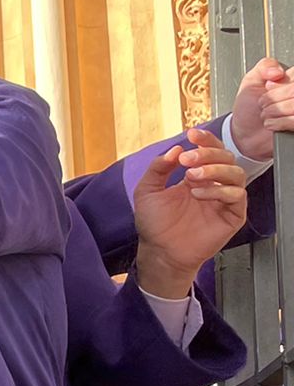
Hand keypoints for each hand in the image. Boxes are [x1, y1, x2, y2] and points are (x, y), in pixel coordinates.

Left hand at [133, 127, 249, 298]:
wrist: (159, 251)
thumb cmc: (154, 224)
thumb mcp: (147, 191)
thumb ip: (159, 168)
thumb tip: (175, 148)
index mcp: (196, 176)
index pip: (210, 151)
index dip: (205, 140)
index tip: (192, 134)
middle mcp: (213, 184)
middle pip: (226, 158)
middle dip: (208, 153)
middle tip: (188, 158)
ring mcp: (224, 200)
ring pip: (236, 173)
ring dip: (215, 170)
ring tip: (192, 177)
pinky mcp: (233, 215)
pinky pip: (238, 196)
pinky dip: (220, 190)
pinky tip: (198, 194)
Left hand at [229, 56, 293, 160]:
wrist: (245, 132)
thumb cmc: (249, 107)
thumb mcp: (252, 80)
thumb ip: (265, 66)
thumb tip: (278, 71)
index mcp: (292, 80)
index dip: (279, 83)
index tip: (268, 87)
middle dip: (273, 98)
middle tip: (263, 103)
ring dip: (274, 111)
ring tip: (266, 113)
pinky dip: (279, 122)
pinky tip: (272, 123)